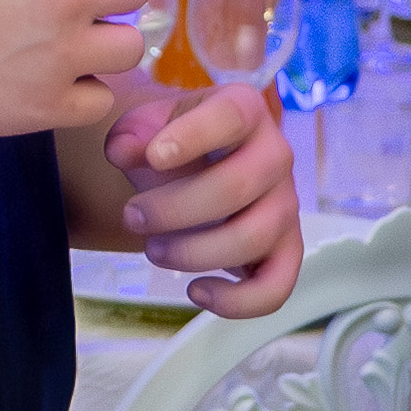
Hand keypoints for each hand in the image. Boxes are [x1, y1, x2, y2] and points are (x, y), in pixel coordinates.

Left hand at [104, 86, 300, 317]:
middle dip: (174, 209)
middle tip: (131, 216)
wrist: (192, 167)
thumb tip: (124, 150)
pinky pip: (277, 287)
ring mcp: (286, 204)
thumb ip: (131, 134)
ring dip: (194, 252)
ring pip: (253, 237)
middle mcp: (276, 153)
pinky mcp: (286, 250)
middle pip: (236, 186)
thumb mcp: (144, 127)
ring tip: (153, 249)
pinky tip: (196, 290)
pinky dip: (238, 301)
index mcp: (243, 108)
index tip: (153, 156)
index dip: (192, 136)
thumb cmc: (170, 142)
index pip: (230, 115)